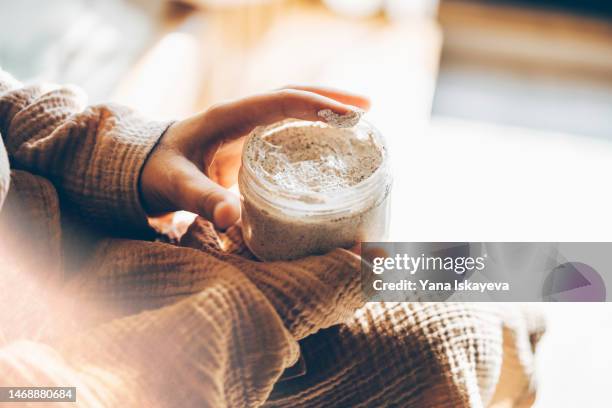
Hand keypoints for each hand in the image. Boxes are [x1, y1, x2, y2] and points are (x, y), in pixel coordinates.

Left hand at [140, 86, 369, 228]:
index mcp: (229, 116)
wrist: (143, 167)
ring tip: (360, 121)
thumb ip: (203, 200)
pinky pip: (286, 130)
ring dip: (325, 109)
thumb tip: (233, 220)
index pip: (281, 101)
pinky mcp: (249, 143)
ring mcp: (247, 127)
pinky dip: (312, 131)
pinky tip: (331, 145)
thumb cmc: (157, 172)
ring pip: (293, 109)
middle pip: (295, 95)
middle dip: (332, 97)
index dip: (317, 104)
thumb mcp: (177, 185)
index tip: (350, 115)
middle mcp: (243, 116)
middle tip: (368, 108)